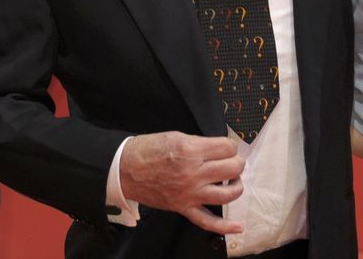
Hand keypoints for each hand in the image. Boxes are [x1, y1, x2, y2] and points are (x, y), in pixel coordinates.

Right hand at [120, 132, 244, 234]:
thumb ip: (201, 143)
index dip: (230, 145)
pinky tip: (237, 226)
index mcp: (191, 151)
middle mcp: (193, 173)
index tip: (227, 147)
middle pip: (232, 168)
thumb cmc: (149, 150)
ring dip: (236, 185)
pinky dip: (225, 226)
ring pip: (228, 194)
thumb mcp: (177, 136)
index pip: (227, 148)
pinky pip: (207, 221)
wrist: (125, 169)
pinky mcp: (184, 208)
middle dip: (236, 162)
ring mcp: (190, 193)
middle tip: (231, 160)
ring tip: (232, 180)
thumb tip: (221, 148)